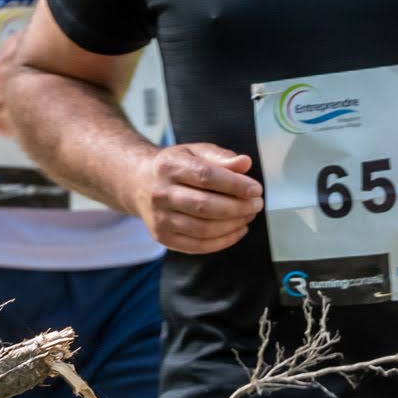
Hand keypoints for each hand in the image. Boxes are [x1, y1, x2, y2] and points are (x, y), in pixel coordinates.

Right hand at [134, 143, 262, 253]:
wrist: (140, 183)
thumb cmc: (176, 166)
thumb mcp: (196, 152)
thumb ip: (221, 157)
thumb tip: (245, 163)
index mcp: (169, 166)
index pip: (205, 176)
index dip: (235, 184)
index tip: (255, 189)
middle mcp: (161, 193)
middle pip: (205, 206)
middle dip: (238, 207)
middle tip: (257, 204)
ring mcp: (160, 218)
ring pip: (203, 229)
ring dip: (233, 225)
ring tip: (248, 215)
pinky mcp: (162, 237)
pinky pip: (198, 246)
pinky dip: (223, 241)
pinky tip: (238, 230)